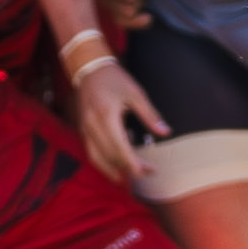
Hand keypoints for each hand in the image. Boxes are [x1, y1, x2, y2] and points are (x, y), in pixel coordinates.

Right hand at [72, 60, 165, 180]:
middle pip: (111, 155)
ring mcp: (84, 128)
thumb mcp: (136, 93)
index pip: (120, 148)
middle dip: (129, 168)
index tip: (149, 171)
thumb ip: (150, 115)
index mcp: (106, 115)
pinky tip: (114, 170)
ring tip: (130, 179)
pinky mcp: (82, 129)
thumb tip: (165, 132)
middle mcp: (92, 125)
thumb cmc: (115, 79)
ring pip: (98, 157)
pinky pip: (90, 152)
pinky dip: (102, 164)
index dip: (134, 163)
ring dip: (113, 170)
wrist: (90, 69)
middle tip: (148, 173)